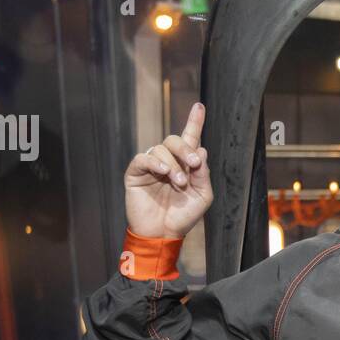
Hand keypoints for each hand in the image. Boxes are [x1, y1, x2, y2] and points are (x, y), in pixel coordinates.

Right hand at [124, 102, 213, 238]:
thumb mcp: (202, 196)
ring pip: (160, 148)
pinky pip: (143, 158)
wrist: (163, 233)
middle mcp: (168, 161)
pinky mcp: (136, 173)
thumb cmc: (183, 216)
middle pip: (175, 140)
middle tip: (193, 163)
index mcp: (186, 165)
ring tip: (179, 182)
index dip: (195, 121)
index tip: (200, 106)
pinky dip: (155, 162)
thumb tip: (201, 149)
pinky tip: (163, 172)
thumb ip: (203, 174)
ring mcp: (151, 166)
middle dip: (185, 148)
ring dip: (173, 164)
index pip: (190, 138)